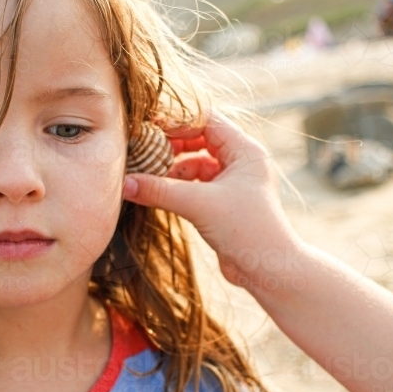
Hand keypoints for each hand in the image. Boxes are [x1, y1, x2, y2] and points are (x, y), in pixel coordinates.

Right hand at [122, 112, 302, 288]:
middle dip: (172, 144)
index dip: (178, 121)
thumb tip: (124, 182)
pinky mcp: (225, 201)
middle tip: (144, 149)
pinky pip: (198, 183)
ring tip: (148, 173)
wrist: (268, 271)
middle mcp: (242, 161)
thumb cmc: (248, 231)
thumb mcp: (199, 205)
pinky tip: (160, 192)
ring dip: (173, 167)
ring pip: (197, 162)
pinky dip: (179, 185)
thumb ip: (160, 191)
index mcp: (245, 151)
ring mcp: (234, 181)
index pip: (207, 120)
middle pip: (200, 138)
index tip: (148, 126)